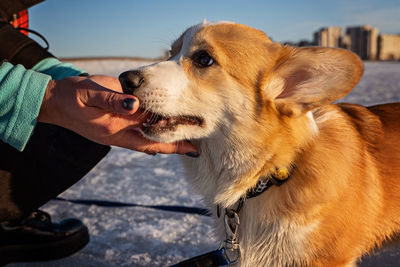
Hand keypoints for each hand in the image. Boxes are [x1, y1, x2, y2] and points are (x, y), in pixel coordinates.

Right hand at [38, 75, 197, 155]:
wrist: (57, 99)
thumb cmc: (72, 98)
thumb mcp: (90, 96)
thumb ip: (112, 102)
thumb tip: (134, 104)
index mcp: (117, 131)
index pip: (151, 141)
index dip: (172, 145)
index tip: (193, 149)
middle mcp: (124, 131)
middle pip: (156, 138)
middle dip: (176, 140)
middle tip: (201, 138)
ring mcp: (123, 123)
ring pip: (151, 130)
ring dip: (169, 130)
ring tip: (192, 127)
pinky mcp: (121, 113)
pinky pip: (142, 121)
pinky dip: (156, 121)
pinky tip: (168, 118)